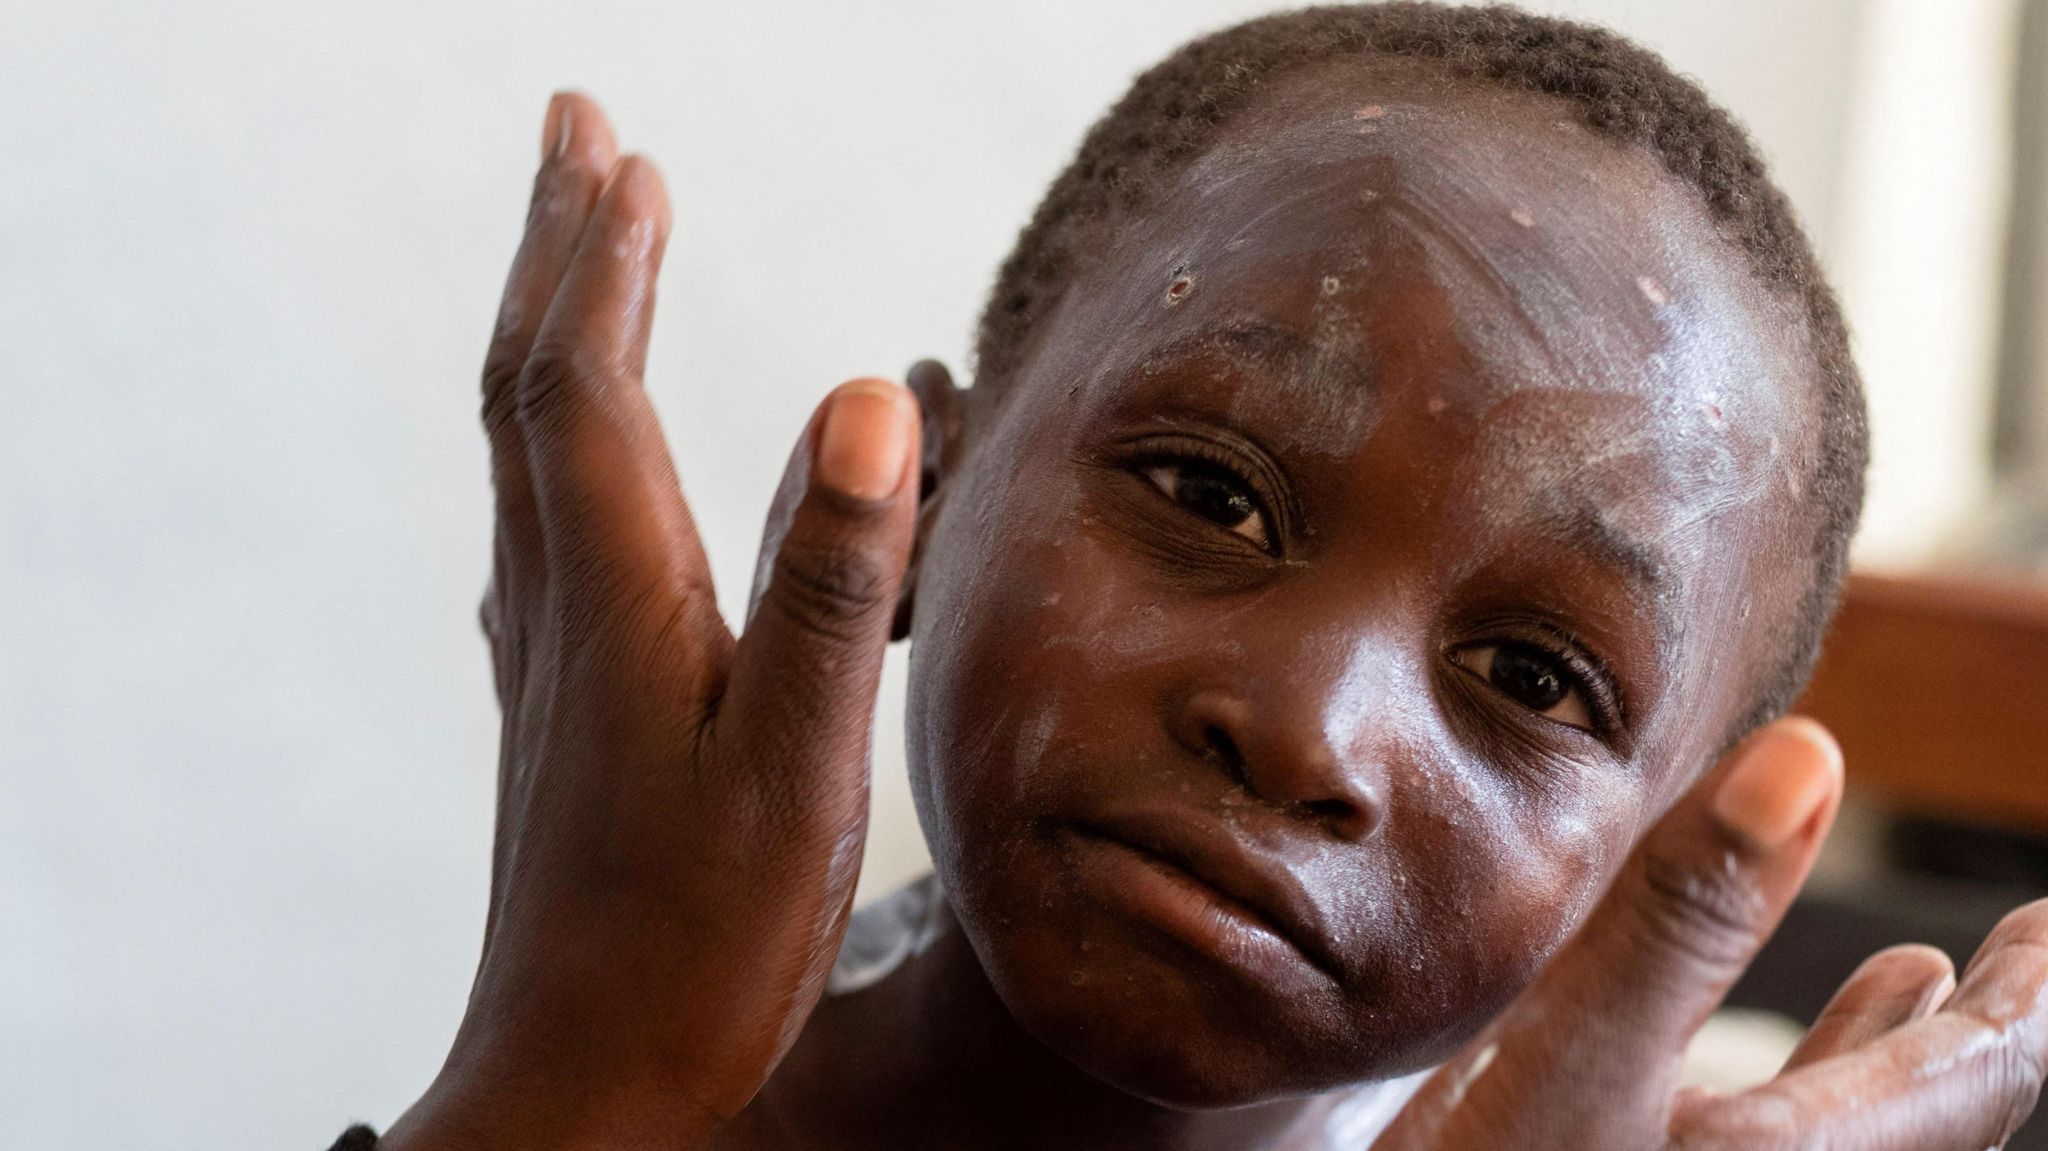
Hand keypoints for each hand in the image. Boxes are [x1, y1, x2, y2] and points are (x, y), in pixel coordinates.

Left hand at [382, 93, 920, 1149]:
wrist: (580, 1084)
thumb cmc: (698, 946)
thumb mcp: (796, 762)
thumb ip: (836, 581)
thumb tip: (867, 394)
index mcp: (617, 599)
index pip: (586, 381)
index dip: (602, 257)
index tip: (621, 148)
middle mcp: (560, 607)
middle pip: (531, 390)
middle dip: (558, 253)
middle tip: (580, 140)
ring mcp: (548, 658)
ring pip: (531, 453)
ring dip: (562, 333)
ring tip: (593, 255)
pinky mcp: (558, 706)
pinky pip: (547, 525)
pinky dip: (568, 439)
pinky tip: (591, 463)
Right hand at [1376, 717, 2047, 1150]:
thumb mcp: (1565, 1061)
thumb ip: (1680, 919)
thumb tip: (1806, 760)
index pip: (1973, 1078)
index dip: (2029, 997)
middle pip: (1933, 1113)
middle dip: (1984, 1023)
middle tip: (2029, 950)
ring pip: (1850, 1132)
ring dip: (1894, 1051)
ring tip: (1927, 980)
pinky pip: (1769, 1149)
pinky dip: (1794, 1082)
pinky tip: (1764, 1057)